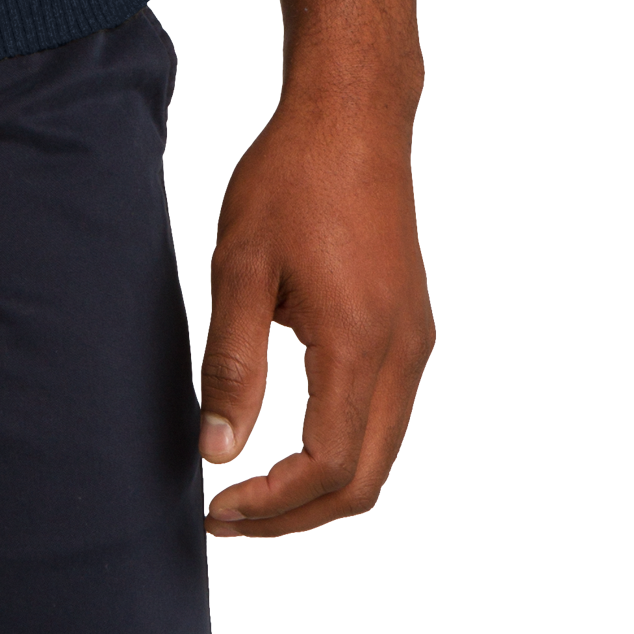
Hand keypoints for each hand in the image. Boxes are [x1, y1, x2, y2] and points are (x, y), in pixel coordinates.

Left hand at [200, 88, 434, 536]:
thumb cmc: (291, 177)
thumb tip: (217, 448)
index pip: (327, 465)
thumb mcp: (240, 263)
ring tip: (251, 487)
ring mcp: (415, 342)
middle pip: (364, 480)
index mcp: (360, 343)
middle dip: (297, 515)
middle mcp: (403, 354)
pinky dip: (343, 448)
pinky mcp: (412, 327)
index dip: (273, 503)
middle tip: (228, 516)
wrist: (352, 117)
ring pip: (381, 453)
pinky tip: (290, 437)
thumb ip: (232, 362)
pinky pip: (387, 416)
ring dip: (320, 486)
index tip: (218, 508)